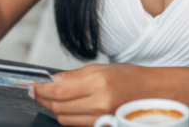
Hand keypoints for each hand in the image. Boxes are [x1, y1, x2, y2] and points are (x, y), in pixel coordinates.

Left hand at [30, 63, 156, 125]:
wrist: (156, 93)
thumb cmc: (132, 78)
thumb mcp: (101, 68)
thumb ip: (73, 76)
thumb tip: (51, 81)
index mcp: (98, 83)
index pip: (57, 91)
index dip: (40, 90)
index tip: (32, 86)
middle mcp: (100, 103)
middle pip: (58, 107)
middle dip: (42, 100)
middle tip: (36, 92)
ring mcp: (102, 118)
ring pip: (65, 119)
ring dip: (53, 110)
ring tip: (50, 100)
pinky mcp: (105, 126)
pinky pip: (77, 125)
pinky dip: (68, 117)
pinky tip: (66, 108)